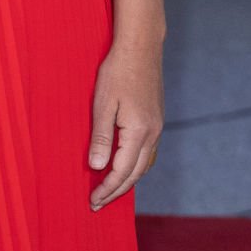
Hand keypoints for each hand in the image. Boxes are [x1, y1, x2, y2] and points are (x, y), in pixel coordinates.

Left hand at [88, 39, 162, 208]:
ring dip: (127, 181)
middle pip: (135, 174)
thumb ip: (101, 138)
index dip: (106, 189)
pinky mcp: (156, 120)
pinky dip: (135, 167)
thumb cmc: (117, 72)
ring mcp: (157, 127)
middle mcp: (153, 133)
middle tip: (98, 203)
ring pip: (144, 165)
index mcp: (139, 132)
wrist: (141, 47)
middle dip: (116, 191)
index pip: (121, 171)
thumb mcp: (102, 104)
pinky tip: (124, 167)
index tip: (92, 200)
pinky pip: (148, 153)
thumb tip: (98, 167)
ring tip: (109, 191)